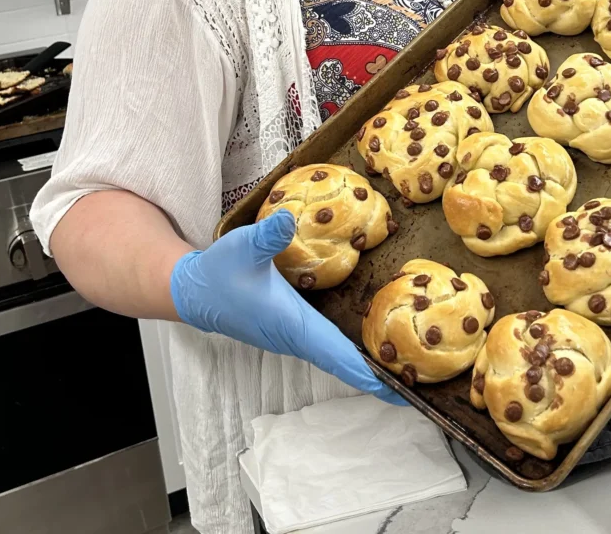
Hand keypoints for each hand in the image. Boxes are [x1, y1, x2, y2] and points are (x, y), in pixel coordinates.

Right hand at [170, 210, 405, 405]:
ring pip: (335, 356)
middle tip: (416, 385)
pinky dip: (349, 351)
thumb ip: (266, 235)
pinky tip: (367, 345)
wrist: (193, 290)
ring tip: (401, 369)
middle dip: (377, 377)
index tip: (397, 390)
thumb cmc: (219, 271)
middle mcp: (296, 336)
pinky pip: (327, 346)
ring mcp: (292, 336)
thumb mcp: (242, 247)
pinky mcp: (289, 328)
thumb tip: (288, 220)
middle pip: (343, 363)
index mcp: (292, 324)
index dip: (367, 373)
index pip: (336, 355)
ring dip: (365, 365)